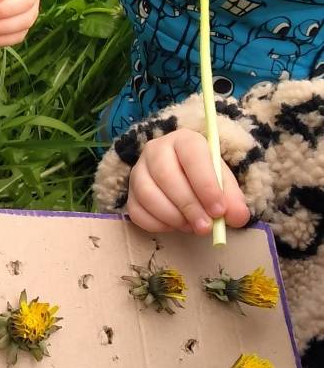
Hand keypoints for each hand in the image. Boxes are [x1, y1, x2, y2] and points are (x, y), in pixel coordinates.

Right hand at [126, 128, 249, 234]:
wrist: (183, 178)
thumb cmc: (205, 177)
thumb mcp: (223, 182)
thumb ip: (232, 199)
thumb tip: (237, 217)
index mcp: (184, 140)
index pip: (192, 157)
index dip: (206, 185)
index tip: (219, 211)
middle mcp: (156, 149)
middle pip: (166, 176)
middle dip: (188, 205)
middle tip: (205, 227)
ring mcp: (139, 171)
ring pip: (147, 194)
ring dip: (172, 216)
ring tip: (192, 227)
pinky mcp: (130, 193)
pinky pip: (136, 211)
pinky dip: (157, 224)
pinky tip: (174, 226)